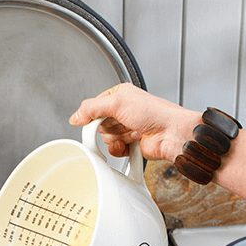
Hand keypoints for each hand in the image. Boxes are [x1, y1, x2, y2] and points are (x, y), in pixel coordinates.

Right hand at [69, 84, 199, 162]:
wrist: (170, 133)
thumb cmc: (155, 113)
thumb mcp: (118, 102)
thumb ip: (92, 108)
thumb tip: (75, 116)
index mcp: (119, 95)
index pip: (94, 107)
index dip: (94, 115)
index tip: (95, 119)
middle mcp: (123, 111)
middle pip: (99, 125)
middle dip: (108, 128)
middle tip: (120, 124)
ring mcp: (126, 128)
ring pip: (106, 139)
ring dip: (116, 139)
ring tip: (131, 132)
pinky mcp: (130, 144)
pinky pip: (114, 150)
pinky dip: (120, 149)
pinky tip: (131, 142)